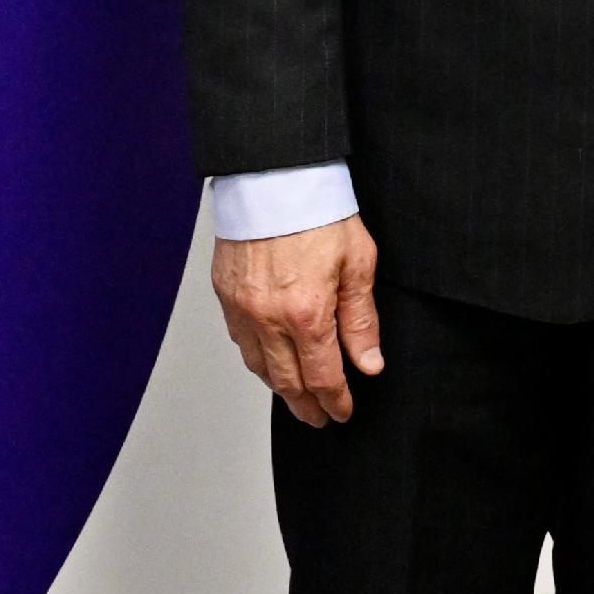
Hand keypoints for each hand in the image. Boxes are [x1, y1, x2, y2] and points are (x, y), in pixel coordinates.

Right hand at [211, 214, 383, 425]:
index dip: (335, 401)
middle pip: (287, 382)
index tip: (343, 411)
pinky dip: (255, 359)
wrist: (273, 175)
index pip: (323, 377)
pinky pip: (239, 340)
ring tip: (296, 397)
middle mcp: (268, 318)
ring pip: (258, 367)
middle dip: (306, 406)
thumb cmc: (317, 211)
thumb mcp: (357, 263)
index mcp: (306, 314)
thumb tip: (368, 363)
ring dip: (280, 388)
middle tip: (319, 418)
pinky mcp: (225, 293)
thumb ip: (361, 320)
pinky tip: (268, 361)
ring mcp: (241, 307)